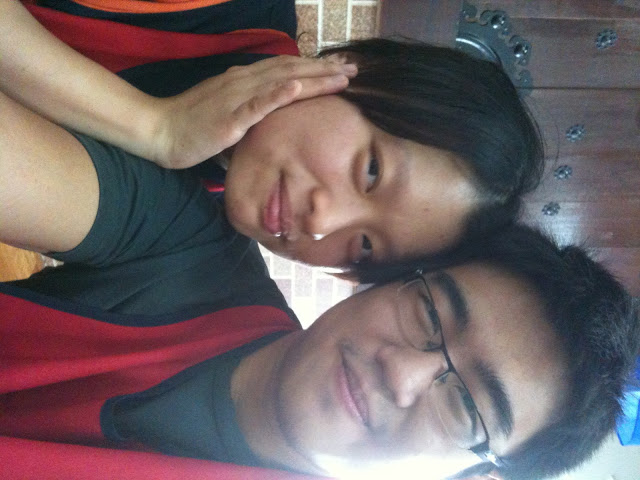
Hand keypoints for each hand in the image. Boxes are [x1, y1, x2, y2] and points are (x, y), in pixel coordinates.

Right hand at [150, 55, 356, 168]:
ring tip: (339, 76)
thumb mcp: (227, 110)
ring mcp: (237, 98)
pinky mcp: (229, 118)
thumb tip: (270, 113)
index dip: (314, 67)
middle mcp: (243, 81)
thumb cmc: (193, 125)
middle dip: (324, 70)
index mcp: (244, 80)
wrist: (161, 131)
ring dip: (313, 78)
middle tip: (353, 69)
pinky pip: (256, 105)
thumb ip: (250, 108)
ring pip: (281, 83)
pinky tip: (297, 88)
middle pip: (291, 70)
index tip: (340, 68)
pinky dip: (277, 95)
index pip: (285, 68)